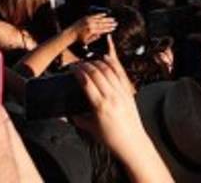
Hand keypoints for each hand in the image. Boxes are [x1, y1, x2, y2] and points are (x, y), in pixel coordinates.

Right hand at [70, 46, 163, 170]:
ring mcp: (121, 93)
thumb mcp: (91, 128)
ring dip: (96, 62)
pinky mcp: (128, 92)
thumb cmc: (111, 138)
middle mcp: (111, 97)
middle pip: (96, 72)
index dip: (77, 72)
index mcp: (100, 106)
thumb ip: (77, 119)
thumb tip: (67, 114)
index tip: (71, 68)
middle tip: (77, 64)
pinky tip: (105, 58)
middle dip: (84, 65)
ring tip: (88, 62)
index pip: (86, 82)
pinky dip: (112, 63)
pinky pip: (120, 73)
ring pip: (108, 70)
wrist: (132, 143)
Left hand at [72, 12, 117, 44]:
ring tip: (113, 19)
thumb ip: (94, 38)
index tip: (114, 28)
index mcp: (92, 31)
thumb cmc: (79, 39)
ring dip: (107, 19)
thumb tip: (101, 35)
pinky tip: (105, 14)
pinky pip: (94, 15)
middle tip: (116, 23)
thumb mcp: (87, 41)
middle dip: (110, 23)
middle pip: (102, 24)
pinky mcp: (86, 17)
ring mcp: (88, 20)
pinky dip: (100, 14)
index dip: (109, 29)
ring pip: (100, 19)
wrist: (71, 33)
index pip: (102, 29)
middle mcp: (90, 25)